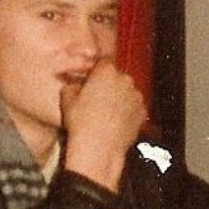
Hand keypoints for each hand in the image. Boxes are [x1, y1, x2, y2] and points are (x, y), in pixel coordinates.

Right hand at [61, 59, 145, 190]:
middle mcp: (124, 80)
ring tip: (103, 113)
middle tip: (94, 98)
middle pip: (116, 76)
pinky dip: (126, 111)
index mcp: (105, 72)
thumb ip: (71, 86)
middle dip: (107, 84)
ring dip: (118, 98)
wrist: (100, 147)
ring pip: (126, 92)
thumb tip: (74, 85)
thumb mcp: (66, 100)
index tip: (91, 76)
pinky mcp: (142, 112)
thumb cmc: (82, 123)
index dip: (97, 69)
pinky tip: (113, 122)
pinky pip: (133, 107)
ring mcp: (136, 96)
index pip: (104, 60)